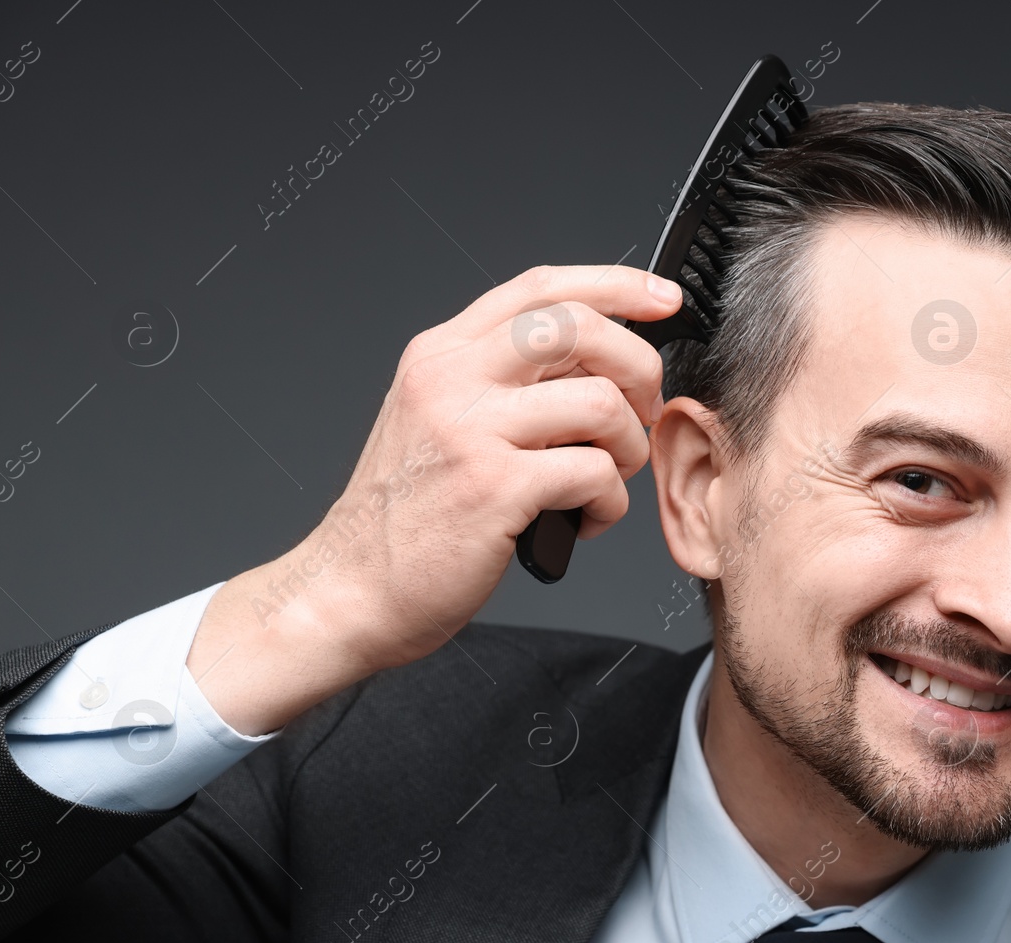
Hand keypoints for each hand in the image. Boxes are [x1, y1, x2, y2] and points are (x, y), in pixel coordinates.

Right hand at [186, 264, 681, 734]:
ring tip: (608, 479)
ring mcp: (471, 430)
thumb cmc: (403, 519)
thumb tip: (592, 362)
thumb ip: (498, 383)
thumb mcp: (435, 422)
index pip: (541, 287)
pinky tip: (584, 520)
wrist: (348, 589)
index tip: (662, 298)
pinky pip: (595, 473)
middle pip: (580, 327)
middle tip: (641, 411)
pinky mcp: (495, 487)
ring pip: (600, 403)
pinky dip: (609, 503)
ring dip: (628, 448)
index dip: (615, 284)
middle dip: (638, 367)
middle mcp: (452, 379)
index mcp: (441, 355)